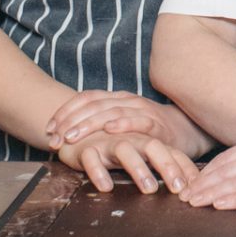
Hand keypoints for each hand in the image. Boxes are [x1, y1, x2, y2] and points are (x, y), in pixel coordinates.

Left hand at [46, 88, 190, 147]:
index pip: (86, 98)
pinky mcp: (157, 125)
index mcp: (116, 99)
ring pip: (111, 112)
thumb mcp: (122, 121)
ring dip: (89, 124)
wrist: (187, 131)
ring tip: (71, 136)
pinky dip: (123, 123)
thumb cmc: (148, 129)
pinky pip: (139, 121)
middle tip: (54, 138)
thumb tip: (65, 131)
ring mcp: (143, 111)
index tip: (48, 129)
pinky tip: (109, 130)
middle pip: (94, 105)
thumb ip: (100, 121)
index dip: (65, 111)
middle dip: (70, 122)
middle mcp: (127, 101)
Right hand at [58, 129, 197, 195]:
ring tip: (149, 189)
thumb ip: (162, 165)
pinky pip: (92, 159)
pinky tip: (106, 187)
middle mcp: (131, 139)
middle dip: (167, 165)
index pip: (171, 152)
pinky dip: (98, 172)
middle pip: (153, 147)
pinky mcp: (86, 149)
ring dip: (138, 168)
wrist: (78, 126)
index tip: (195, 187)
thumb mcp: (139, 152)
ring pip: (125, 150)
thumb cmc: (115, 144)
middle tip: (178, 188)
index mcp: (146, 140)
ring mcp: (109, 142)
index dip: (184, 167)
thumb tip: (189, 187)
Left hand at [178, 118, 235, 210]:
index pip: (225, 160)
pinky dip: (234, 201)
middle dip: (202, 186)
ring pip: (234, 184)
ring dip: (211, 194)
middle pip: (224, 173)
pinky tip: (220, 205)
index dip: (206, 173)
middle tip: (184, 197)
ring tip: (194, 203)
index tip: (192, 182)